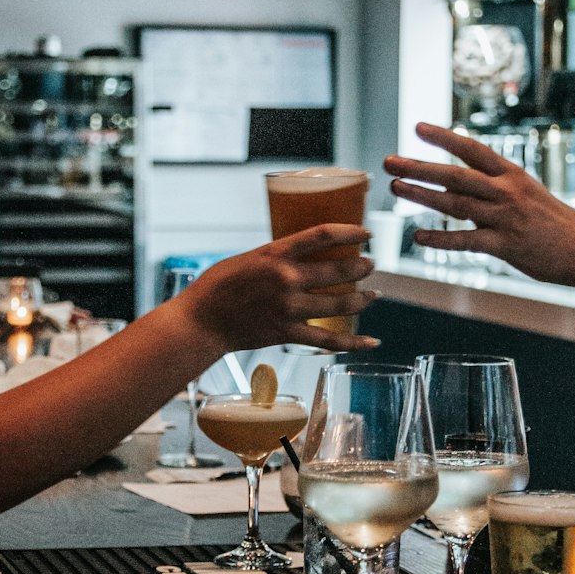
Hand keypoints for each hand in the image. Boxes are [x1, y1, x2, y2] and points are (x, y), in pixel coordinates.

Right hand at [181, 224, 379, 352]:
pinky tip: (371, 341)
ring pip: (340, 304)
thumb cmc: (218, 286)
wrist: (201, 321)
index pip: (322, 234)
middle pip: (339, 271)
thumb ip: (279, 257)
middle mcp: (286, 279)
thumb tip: (307, 256)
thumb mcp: (250, 258)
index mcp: (275, 254)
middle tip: (371, 264)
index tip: (367, 233)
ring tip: (374, 295)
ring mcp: (288, 308)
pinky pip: (329, 340)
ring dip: (363, 299)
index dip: (351, 231)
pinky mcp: (287, 333)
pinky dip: (353, 342)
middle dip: (362, 267)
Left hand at [384, 124, 574, 288]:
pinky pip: (466, 241)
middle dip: (419, 166)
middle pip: (455, 175)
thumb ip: (498, 188)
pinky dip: (440, 238)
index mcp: (512, 175)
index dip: (443, 138)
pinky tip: (418, 237)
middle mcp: (506, 192)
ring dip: (422, 196)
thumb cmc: (557, 224)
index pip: (472, 149)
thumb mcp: (530, 194)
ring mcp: (505, 219)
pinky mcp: (506, 246)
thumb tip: (463, 184)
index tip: (417, 128)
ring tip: (396, 188)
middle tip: (390, 161)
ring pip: (455, 204)